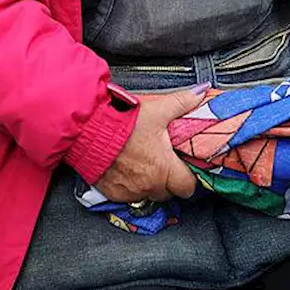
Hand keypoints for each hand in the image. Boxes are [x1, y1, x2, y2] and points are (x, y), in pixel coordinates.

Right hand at [94, 85, 204, 203]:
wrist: (89, 130)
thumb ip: (183, 102)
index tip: (184, 168)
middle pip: (168, 192)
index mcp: (164, 167)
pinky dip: (129, 186)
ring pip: (147, 195)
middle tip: (163, 163)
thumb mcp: (158, 109)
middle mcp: (149, 184)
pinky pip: (127, 196)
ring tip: (143, 165)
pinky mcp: (113, 193)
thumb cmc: (122, 123)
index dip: (188, 178)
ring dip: (148, 184)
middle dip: (168, 181)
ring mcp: (130, 191)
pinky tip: (126, 170)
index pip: (188, 187)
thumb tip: (200, 93)